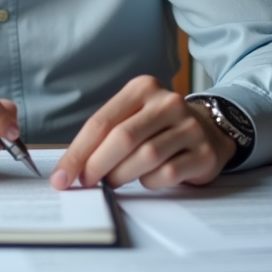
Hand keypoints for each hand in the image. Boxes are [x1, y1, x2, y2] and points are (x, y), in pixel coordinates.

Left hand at [50, 75, 235, 190]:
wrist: (209, 130)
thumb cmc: (158, 127)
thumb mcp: (132, 117)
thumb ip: (105, 135)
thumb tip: (72, 168)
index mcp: (142, 88)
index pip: (101, 121)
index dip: (78, 152)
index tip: (61, 177)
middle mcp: (167, 103)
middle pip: (123, 138)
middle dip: (96, 165)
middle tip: (85, 182)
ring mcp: (189, 127)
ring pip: (145, 157)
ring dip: (121, 175)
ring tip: (114, 180)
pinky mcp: (203, 153)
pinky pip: (167, 173)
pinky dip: (149, 182)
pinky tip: (146, 178)